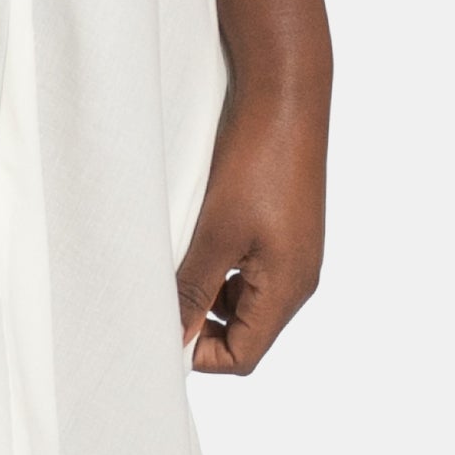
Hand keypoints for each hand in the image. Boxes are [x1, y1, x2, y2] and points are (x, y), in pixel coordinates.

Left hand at [177, 87, 324, 376]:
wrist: (286, 98)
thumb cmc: (257, 163)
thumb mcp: (215, 233)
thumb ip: (194, 289)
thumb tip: (172, 338)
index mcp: (287, 289)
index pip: (242, 357)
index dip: (198, 353)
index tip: (157, 329)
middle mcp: (297, 280)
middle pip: (243, 334)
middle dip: (199, 325)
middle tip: (157, 298)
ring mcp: (292, 257)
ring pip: (242, 302)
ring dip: (205, 295)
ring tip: (172, 265)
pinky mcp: (284, 233)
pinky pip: (249, 272)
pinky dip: (219, 269)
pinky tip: (193, 242)